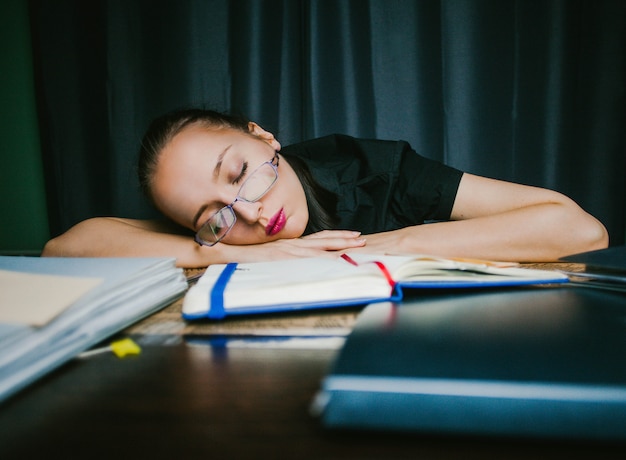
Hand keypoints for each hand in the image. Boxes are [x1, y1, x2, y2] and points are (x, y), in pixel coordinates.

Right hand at [222, 230, 366, 261]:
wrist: (228, 252)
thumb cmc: (245, 256)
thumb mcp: (268, 256)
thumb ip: (282, 258)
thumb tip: (293, 265)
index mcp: (291, 244)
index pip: (318, 238)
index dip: (336, 236)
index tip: (352, 236)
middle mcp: (293, 244)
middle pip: (325, 240)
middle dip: (346, 239)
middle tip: (363, 239)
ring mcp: (289, 250)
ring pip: (322, 248)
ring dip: (341, 248)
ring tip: (359, 248)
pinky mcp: (284, 257)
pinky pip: (309, 259)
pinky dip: (325, 260)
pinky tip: (338, 262)